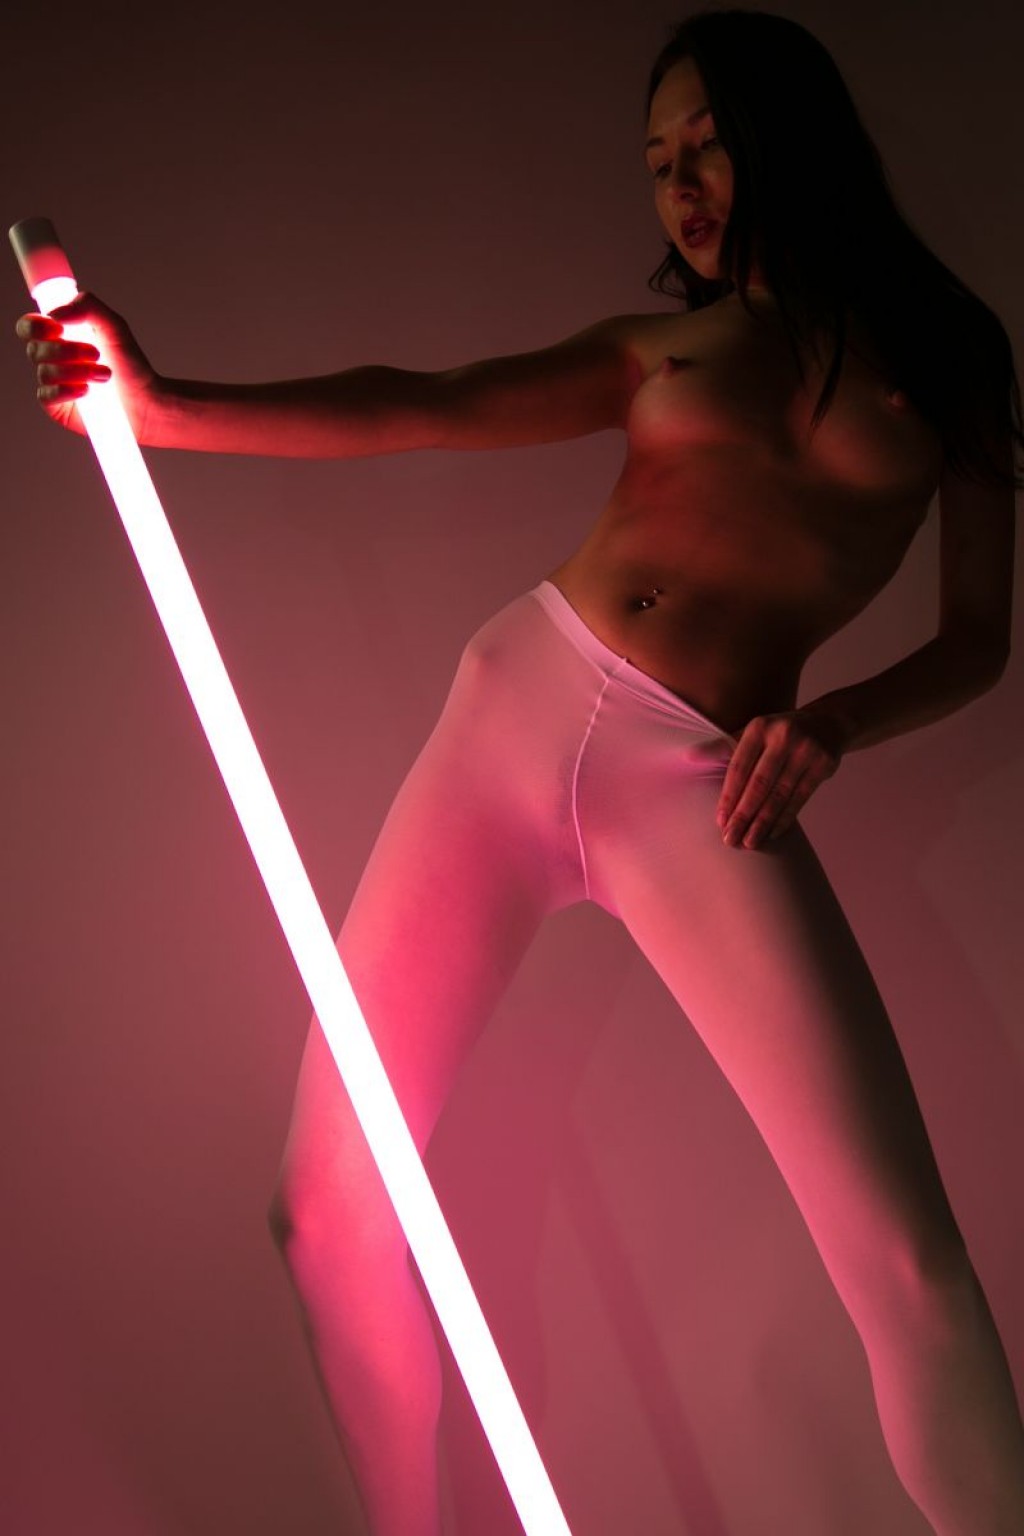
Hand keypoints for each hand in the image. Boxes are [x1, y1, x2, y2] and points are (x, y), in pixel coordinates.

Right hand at [16, 291, 158, 439]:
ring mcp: (52, 384)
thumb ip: (88, 306)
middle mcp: (51, 358)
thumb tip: (55, 315)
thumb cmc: (129, 363)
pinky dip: (66, 390)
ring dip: (76, 371)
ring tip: (105, 374)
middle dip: (66, 350)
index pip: (29, 326)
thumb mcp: (114, 325)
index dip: (35, 326)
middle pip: (35, 349)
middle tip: (96, 353)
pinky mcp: (56, 407)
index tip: (58, 328)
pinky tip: (87, 391)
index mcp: (58, 335)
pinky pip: (46, 396)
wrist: (146, 400)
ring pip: (44, 373)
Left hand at [715, 708, 846, 849]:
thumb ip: (722, 747)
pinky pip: (799, 798)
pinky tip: (772, 834)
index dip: (728, 796)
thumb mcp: (752, 734)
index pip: (739, 768)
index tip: (720, 821)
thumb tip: (688, 756)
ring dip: (763, 823)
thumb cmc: (778, 734)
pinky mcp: (823, 765)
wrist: (828, 724)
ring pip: (779, 795)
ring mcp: (805, 750)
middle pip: (758, 784)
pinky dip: (785, 818)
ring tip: (749, 842)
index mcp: (759, 728)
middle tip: (730, 839)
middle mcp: (783, 737)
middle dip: (743, 815)